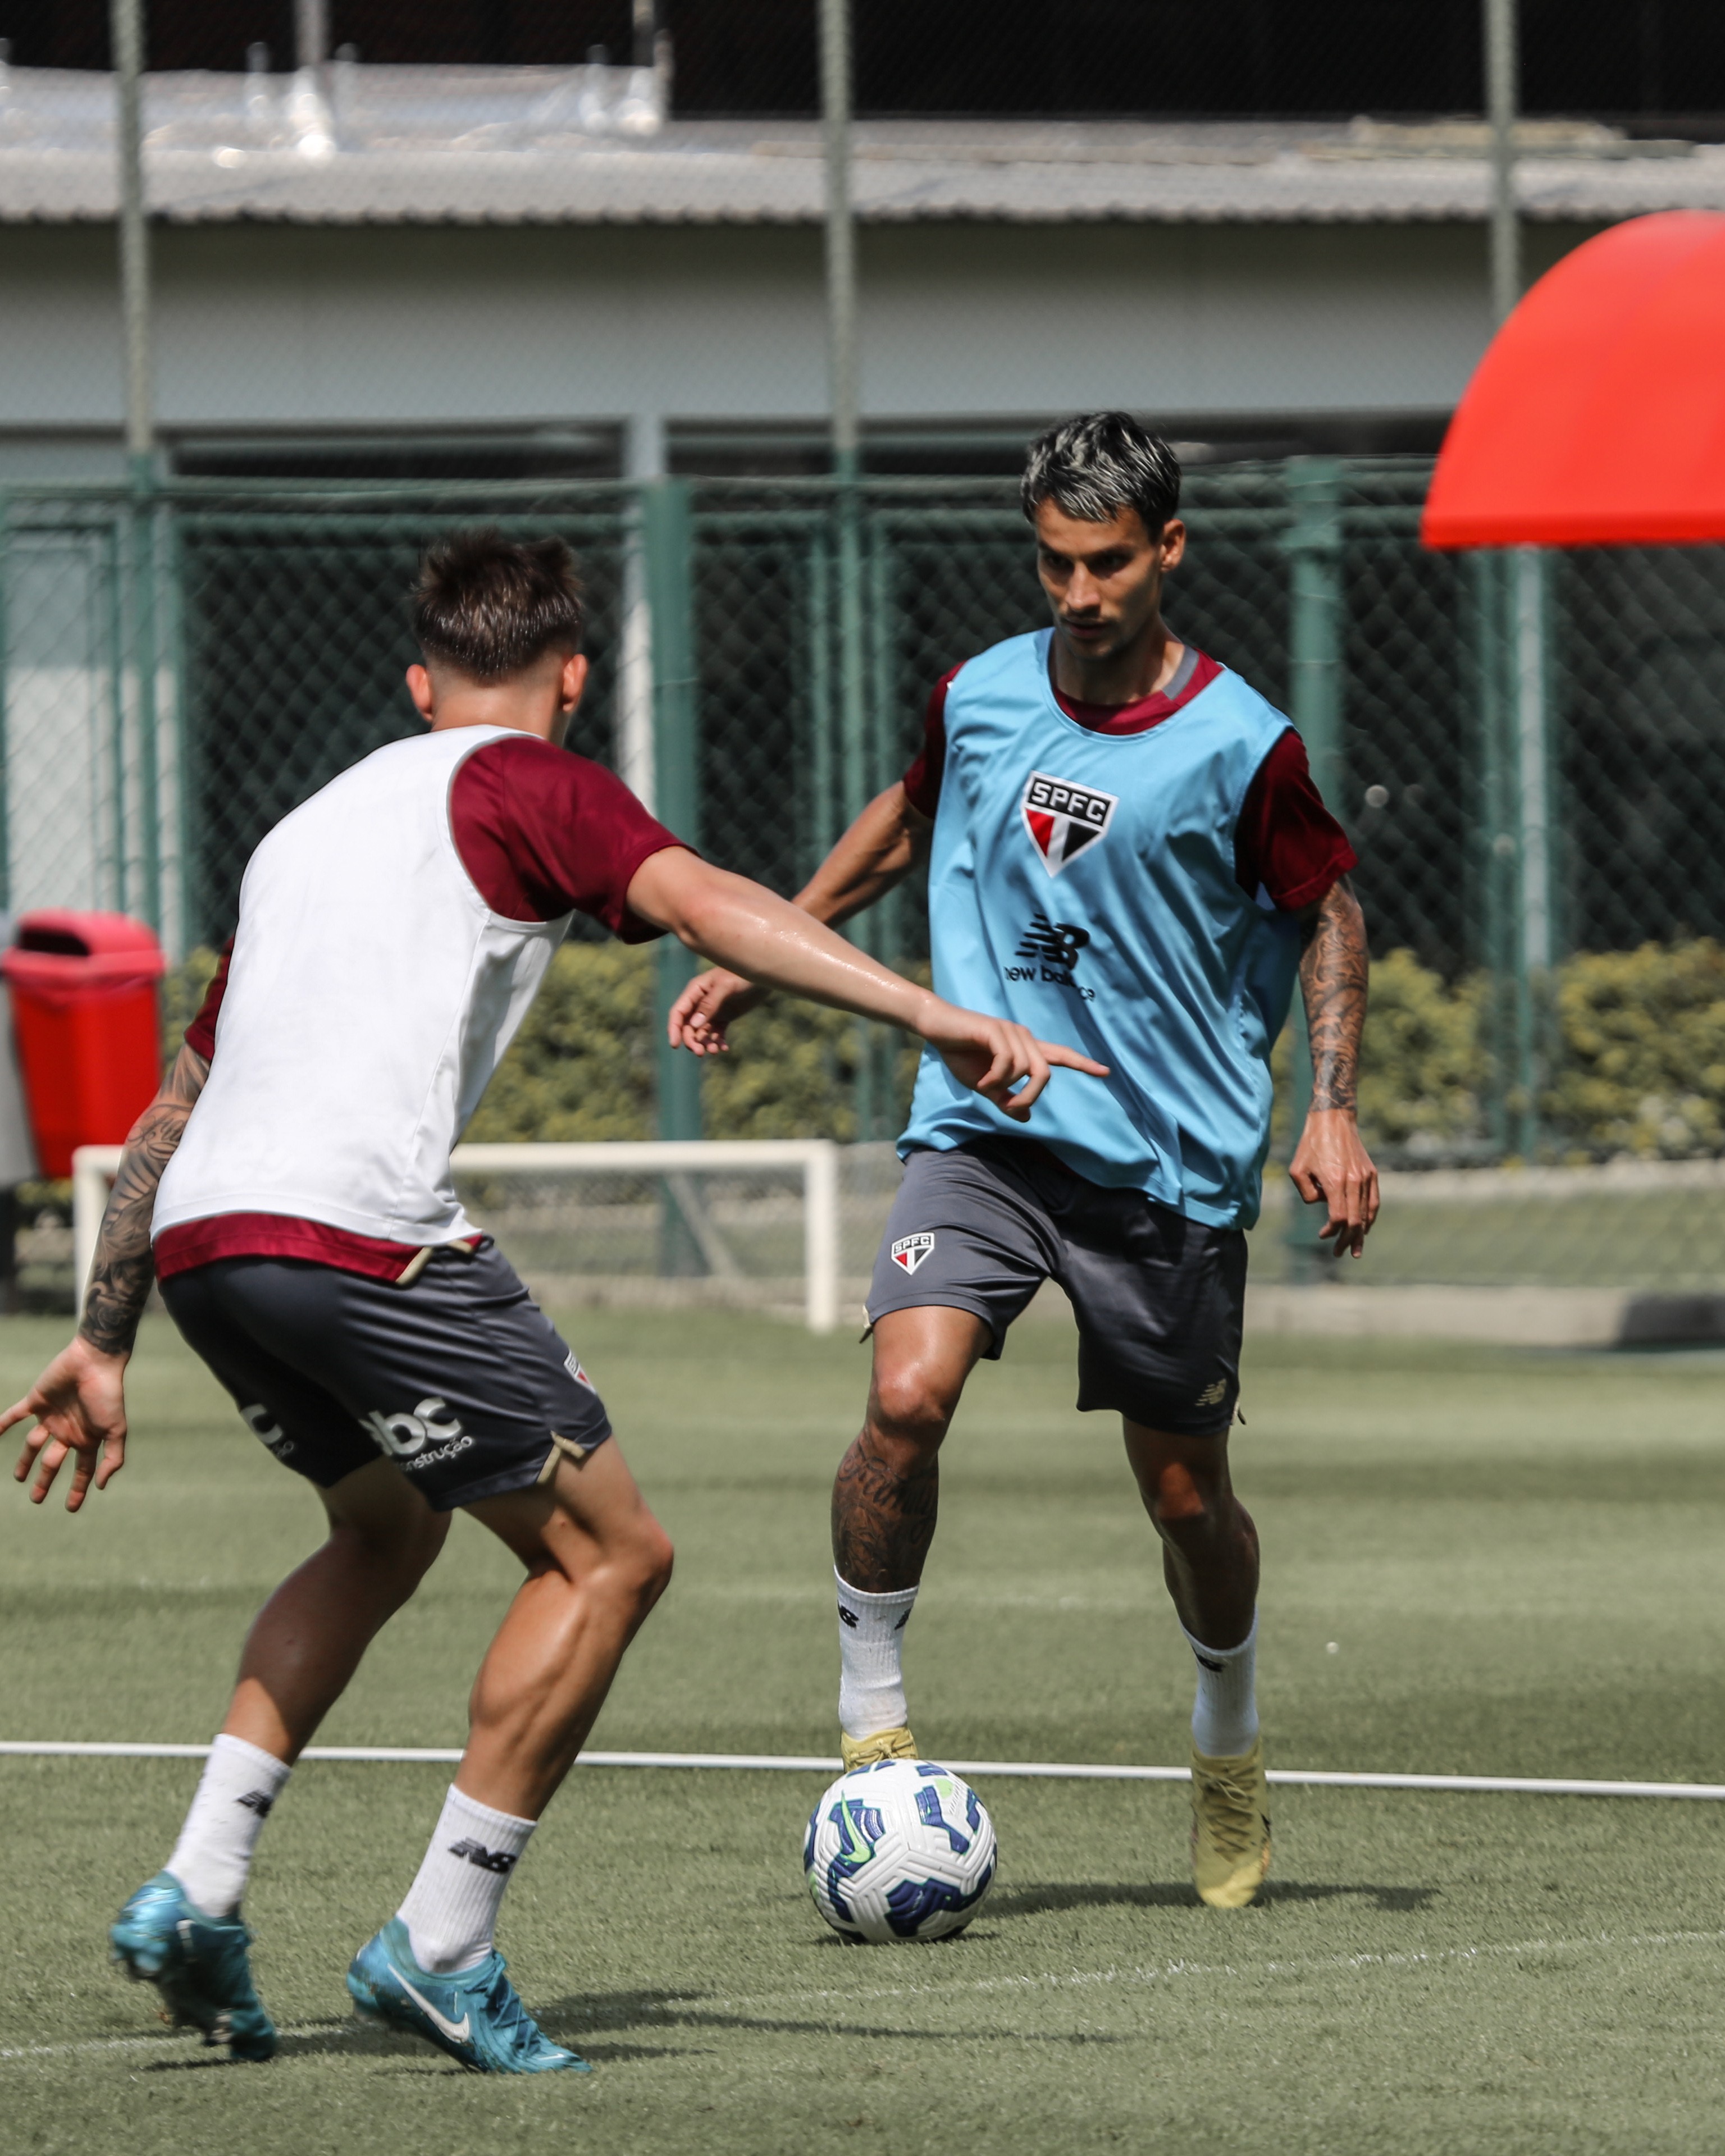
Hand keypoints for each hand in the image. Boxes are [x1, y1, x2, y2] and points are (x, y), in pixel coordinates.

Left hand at [2, 1335, 129, 1510]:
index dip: (77, 1489)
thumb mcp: (116, 1430)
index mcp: (87, 1438)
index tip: (71, 1509)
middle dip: (45, 1481)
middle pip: (52, 1462)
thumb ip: (113, 1458)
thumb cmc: (108, 1396)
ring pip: (33, 1444)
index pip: (81, 1470)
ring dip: (24, 1461)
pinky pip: (14, 1415)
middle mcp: (67, 1430)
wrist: (94, 1362)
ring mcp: (51, 1416)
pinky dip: (2, 1424)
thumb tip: (100, 1486)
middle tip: (36, 1499)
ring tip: (17, 1478)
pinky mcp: (36, 1401)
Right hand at [667, 967, 771, 1056]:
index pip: (678, 1012)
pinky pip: (716, 1033)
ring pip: (702, 1032)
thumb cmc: (743, 975)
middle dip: (692, 1041)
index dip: (674, 1029)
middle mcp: (700, 1002)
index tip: (674, 1045)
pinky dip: (718, 1042)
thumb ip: (709, 1004)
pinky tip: (724, 1048)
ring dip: (705, 1043)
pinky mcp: (724, 1017)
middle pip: (688, 1026)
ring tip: (715, 1050)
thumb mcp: (725, 987)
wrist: (763, 975)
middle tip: (701, 1053)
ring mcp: (712, 1011)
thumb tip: (694, 1025)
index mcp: (695, 991)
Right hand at [919, 998, 1108, 1120]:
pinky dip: (994, 1079)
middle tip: (1011, 1108)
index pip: (1060, 1055)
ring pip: (1025, 1070)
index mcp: (1025, 1049)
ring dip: (1005, 1087)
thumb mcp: (985, 1086)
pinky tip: (981, 1083)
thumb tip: (1027, 1118)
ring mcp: (1011, 1032)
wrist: (936, 1028)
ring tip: (986, 1088)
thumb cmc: (960, 1054)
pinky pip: (1007, 1063)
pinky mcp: (996, 1031)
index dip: (1083, 1064)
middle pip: (1045, 1073)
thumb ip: (1005, 1100)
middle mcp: (1023, 1037)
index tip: (1106, 1072)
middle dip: (1031, 1095)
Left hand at [1289, 1109, 1379, 1258]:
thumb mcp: (1297, 1170)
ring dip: (1361, 1234)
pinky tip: (1365, 1228)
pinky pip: (1374, 1202)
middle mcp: (1354, 1181)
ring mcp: (1365, 1178)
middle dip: (1347, 1240)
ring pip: (1367, 1213)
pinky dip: (1370, 1217)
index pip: (1338, 1217)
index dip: (1331, 1231)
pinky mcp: (1371, 1173)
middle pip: (1355, 1220)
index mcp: (1335, 1181)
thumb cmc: (1310, 1145)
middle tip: (1340, 1253)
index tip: (1322, 1235)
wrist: (1333, 1121)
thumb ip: (1307, 1194)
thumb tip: (1322, 1205)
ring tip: (1356, 1249)